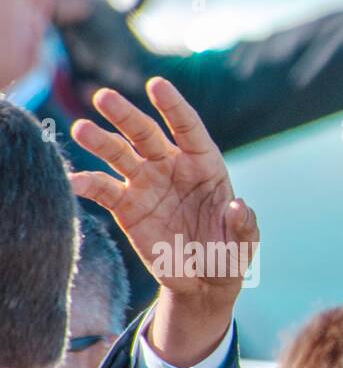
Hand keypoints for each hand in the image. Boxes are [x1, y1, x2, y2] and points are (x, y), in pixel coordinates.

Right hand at [70, 78, 256, 366]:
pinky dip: (87, 184)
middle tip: (103, 97)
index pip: (188, 128)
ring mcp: (146, 183)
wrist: (203, 282)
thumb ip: (244, 225)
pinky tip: (73, 181)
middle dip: (126, 115)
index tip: (156, 84)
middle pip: (146, 134)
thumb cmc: (229, 256)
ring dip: (100, 141)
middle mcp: (172, 166)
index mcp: (205, 165)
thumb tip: (239, 207)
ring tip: (81, 129)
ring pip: (120, 154)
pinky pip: (104, 190)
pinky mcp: (127, 206)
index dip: (174, 106)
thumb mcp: (243, 245)